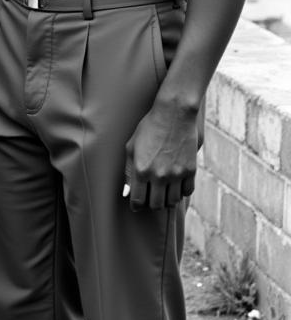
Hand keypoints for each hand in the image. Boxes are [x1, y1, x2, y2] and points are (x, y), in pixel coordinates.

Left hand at [123, 95, 201, 210]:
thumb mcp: (131, 147)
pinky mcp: (191, 171)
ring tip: (162, 193)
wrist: (173, 115)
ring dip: (166, 200)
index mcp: (142, 170)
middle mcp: (159, 176)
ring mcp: (177, 174)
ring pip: (172, 201)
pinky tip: (175, 186)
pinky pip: (187, 192)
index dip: (136, 205)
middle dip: (151, 204)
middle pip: (156, 205)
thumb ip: (128, 170)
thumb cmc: (148, 129)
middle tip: (150, 198)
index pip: (138, 200)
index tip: (136, 204)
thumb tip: (127, 191)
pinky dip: (181, 192)